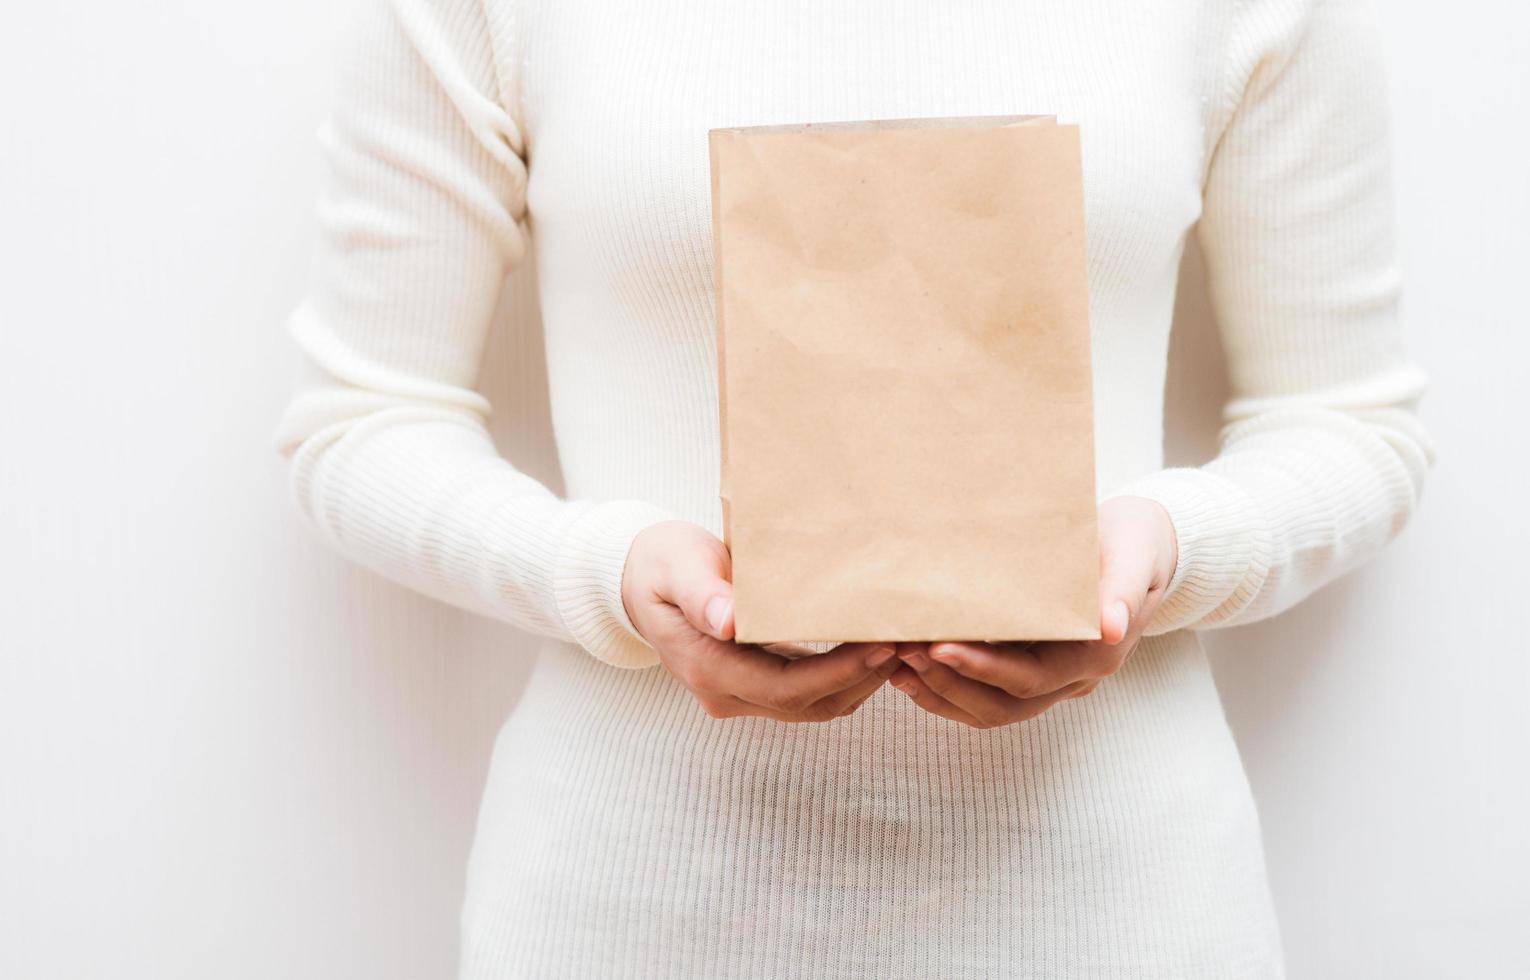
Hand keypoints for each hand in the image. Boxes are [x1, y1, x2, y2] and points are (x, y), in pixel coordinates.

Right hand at [622, 520, 900, 721]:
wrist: (637, 579)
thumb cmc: (661, 563)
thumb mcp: (676, 567)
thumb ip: (701, 593)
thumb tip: (729, 622)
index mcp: (707, 668)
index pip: (787, 688)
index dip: (839, 672)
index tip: (882, 647)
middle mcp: (725, 693)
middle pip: (809, 705)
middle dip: (863, 678)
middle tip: (910, 643)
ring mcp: (739, 695)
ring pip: (814, 705)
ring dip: (860, 682)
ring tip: (901, 645)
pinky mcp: (754, 685)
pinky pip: (808, 693)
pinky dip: (844, 676)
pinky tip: (873, 648)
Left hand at [889, 496, 1177, 728]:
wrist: (1144, 547)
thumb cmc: (1134, 542)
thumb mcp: (1135, 554)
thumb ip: (1122, 589)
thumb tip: (1110, 628)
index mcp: (1094, 655)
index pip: (1028, 677)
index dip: (981, 668)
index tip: (937, 647)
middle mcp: (1072, 678)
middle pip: (1002, 704)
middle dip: (948, 682)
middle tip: (901, 650)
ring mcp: (1052, 680)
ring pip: (990, 709)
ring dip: (940, 692)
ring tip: (894, 662)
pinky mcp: (1032, 669)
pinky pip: (987, 696)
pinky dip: (947, 688)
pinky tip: (908, 669)